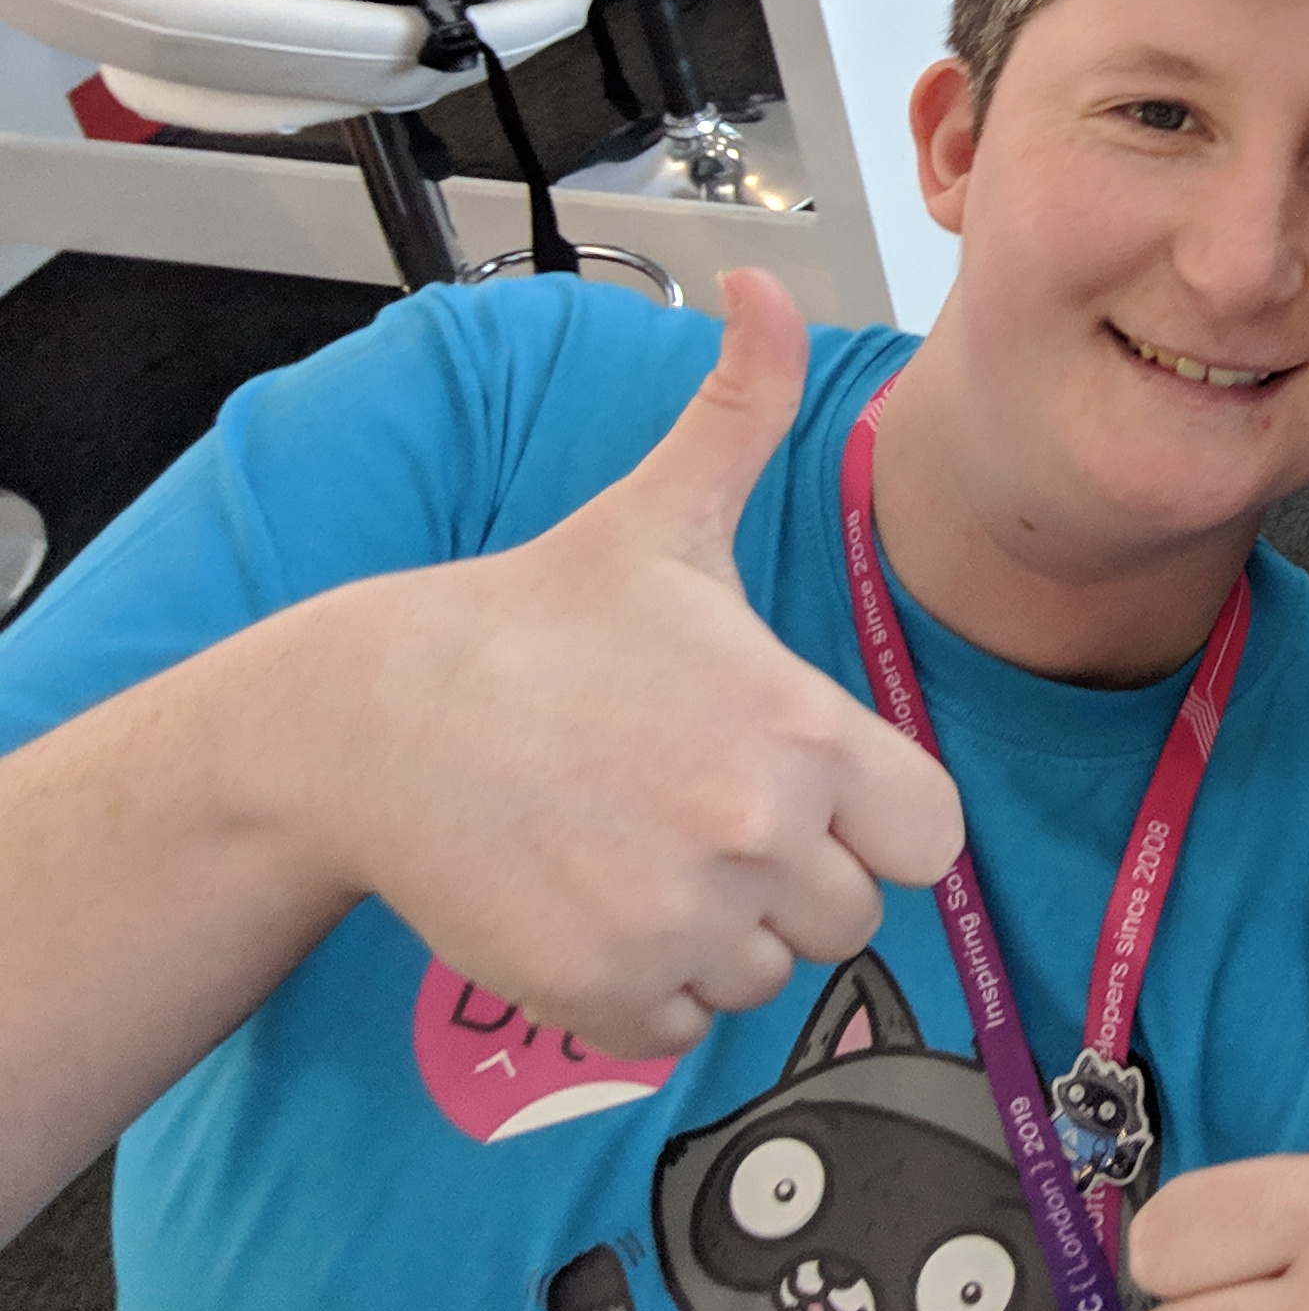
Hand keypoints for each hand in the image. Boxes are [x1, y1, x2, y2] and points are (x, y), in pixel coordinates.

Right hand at [296, 270, 962, 1061]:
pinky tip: (603, 903)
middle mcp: (756, 836)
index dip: (881, 820)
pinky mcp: (603, 993)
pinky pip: (687, 1025)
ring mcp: (680, 922)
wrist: (377, 718)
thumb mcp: (662, 513)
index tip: (815, 787)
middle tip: (710, 814)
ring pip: (770, 973)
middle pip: (854, 914)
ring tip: (648, 847)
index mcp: (803, 731)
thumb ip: (742, 408)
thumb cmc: (539, 619)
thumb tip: (763, 286)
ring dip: (728, 932)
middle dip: (802, 878)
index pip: (929, 838)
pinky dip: (656, 987)